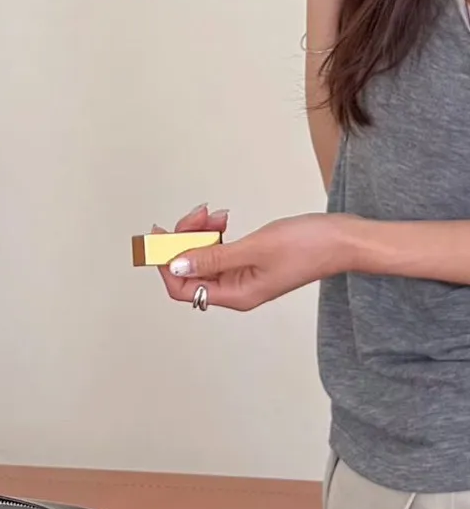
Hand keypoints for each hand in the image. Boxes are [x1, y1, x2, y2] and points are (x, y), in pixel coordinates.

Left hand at [154, 209, 347, 311]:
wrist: (345, 239)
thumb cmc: (309, 244)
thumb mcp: (254, 248)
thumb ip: (212, 258)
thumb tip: (176, 266)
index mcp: (235, 295)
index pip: (182, 288)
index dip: (167, 262)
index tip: (162, 235)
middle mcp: (235, 291)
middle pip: (190, 271)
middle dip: (185, 240)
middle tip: (196, 214)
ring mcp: (243, 277)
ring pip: (204, 257)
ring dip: (201, 233)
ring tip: (214, 213)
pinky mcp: (250, 263)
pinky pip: (220, 251)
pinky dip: (216, 233)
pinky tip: (223, 219)